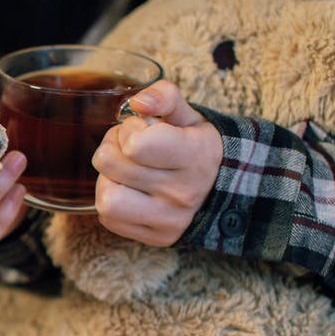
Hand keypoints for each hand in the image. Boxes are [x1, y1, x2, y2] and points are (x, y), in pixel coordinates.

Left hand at [92, 80, 222, 245]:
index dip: (129, 129)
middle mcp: (183, 192)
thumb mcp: (190, 116)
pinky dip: (112, 200)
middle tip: (128, 146)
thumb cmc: (199, 147)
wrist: (226, 189)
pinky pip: (109, 219)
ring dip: (107, 179)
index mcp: (195, 155)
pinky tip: (128, 190)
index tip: (142, 128)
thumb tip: (137, 103)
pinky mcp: (157, 237)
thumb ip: (165, 98)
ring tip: (124, 171)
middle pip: (111, 165)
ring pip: (107, 199)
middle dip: (112, 147)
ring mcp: (170, 219)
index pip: (137, 144)